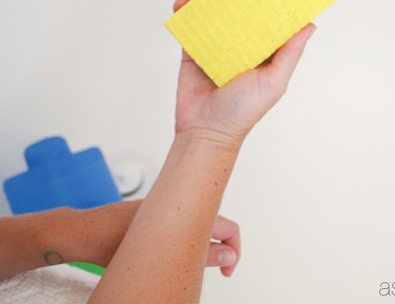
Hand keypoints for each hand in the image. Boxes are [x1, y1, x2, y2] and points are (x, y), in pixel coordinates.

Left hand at [82, 202, 239, 275]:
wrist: (79, 232)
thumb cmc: (109, 241)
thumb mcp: (160, 256)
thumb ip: (200, 255)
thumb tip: (227, 254)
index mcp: (184, 209)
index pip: (227, 226)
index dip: (234, 248)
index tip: (228, 269)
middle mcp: (177, 205)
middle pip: (215, 225)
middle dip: (220, 246)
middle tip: (215, 269)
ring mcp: (164, 211)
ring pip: (197, 226)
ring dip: (202, 245)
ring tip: (192, 265)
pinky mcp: (151, 218)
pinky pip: (180, 227)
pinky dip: (185, 242)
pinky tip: (172, 257)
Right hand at [172, 0, 315, 143]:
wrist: (206, 130)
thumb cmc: (243, 111)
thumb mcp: (274, 81)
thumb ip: (289, 53)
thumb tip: (309, 25)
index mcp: (264, 49)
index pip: (267, 12)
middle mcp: (242, 43)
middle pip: (240, 4)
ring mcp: (217, 45)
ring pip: (214, 9)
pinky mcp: (194, 51)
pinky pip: (190, 25)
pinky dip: (186, 10)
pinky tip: (185, 2)